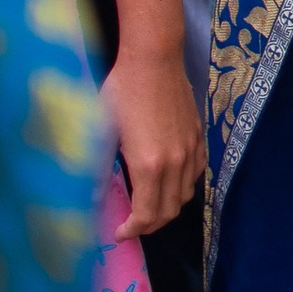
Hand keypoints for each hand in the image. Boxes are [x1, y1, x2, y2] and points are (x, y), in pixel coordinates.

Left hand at [101, 43, 204, 235]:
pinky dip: (183, 187)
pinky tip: (169, 181)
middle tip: (132, 225)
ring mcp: (190, 150)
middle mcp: (175, 164)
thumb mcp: (103, 131)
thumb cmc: (122, 91)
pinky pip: (196, 174)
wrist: (154, 59)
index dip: (133, 230)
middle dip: (150, 225)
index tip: (120, 232)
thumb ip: (101, 167)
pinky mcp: (198, 137)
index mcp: (148, 166)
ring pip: (186, 195)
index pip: (146, 215)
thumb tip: (94, 194)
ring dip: (168, 208)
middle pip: (169, 212)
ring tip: (149, 206)